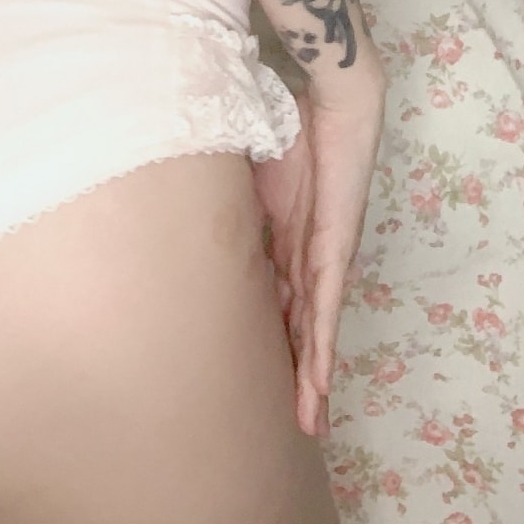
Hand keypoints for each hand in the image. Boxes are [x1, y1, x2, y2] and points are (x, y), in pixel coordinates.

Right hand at [252, 72, 384, 436]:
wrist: (335, 101)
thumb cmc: (291, 124)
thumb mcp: (246, 173)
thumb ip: (229, 202)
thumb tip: (188, 214)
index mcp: (288, 238)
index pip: (280, 301)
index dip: (275, 340)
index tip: (267, 376)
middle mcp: (310, 255)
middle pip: (302, 326)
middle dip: (299, 375)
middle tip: (298, 422)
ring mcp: (325, 254)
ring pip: (317, 328)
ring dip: (313, 375)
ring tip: (309, 419)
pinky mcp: (336, 247)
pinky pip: (326, 305)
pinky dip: (321, 344)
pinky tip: (318, 378)